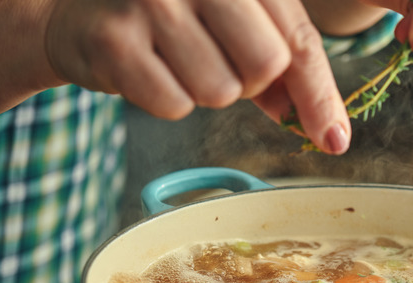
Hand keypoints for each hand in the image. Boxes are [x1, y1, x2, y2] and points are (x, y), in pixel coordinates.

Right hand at [45, 0, 350, 153]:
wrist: (78, 13)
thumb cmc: (169, 18)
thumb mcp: (234, 23)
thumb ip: (282, 64)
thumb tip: (326, 127)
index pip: (297, 40)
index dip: (319, 95)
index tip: (334, 139)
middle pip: (266, 64)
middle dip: (249, 81)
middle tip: (215, 61)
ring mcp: (154, 0)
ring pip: (221, 91)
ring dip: (204, 90)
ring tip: (176, 60)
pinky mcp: (117, 38)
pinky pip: (174, 104)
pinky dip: (168, 100)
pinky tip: (149, 70)